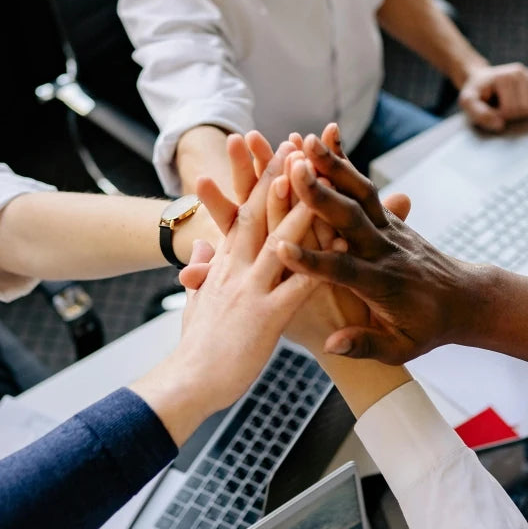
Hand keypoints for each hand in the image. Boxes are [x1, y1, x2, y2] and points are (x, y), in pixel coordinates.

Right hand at [136, 148, 318, 444]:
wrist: (186, 384)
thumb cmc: (195, 348)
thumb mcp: (194, 301)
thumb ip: (201, 270)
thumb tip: (201, 246)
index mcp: (224, 264)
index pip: (242, 213)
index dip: (260, 182)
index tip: (275, 155)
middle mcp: (236, 269)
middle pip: (259, 214)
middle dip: (278, 177)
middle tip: (296, 144)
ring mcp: (250, 290)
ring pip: (281, 240)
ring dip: (301, 207)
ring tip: (319, 178)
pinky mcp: (264, 318)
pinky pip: (299, 286)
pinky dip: (321, 264)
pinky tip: (341, 246)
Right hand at [277, 131, 489, 363]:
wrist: (467, 298)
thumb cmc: (428, 328)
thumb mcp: (402, 348)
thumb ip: (366, 345)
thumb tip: (331, 345)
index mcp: (383, 283)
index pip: (344, 269)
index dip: (313, 259)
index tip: (281, 247)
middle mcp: (385, 249)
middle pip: (351, 218)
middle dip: (321, 193)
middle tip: (295, 168)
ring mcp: (389, 228)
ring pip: (360, 192)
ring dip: (333, 164)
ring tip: (306, 140)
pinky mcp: (389, 216)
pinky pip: (364, 187)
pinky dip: (345, 162)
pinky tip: (326, 138)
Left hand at [458, 63, 527, 131]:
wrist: (479, 80)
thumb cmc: (474, 93)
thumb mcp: (467, 102)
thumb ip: (479, 114)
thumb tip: (500, 125)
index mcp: (504, 77)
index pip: (510, 110)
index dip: (499, 115)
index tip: (489, 108)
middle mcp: (519, 73)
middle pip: (525, 109)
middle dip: (510, 114)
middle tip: (497, 107)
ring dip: (519, 112)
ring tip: (506, 104)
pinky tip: (515, 102)